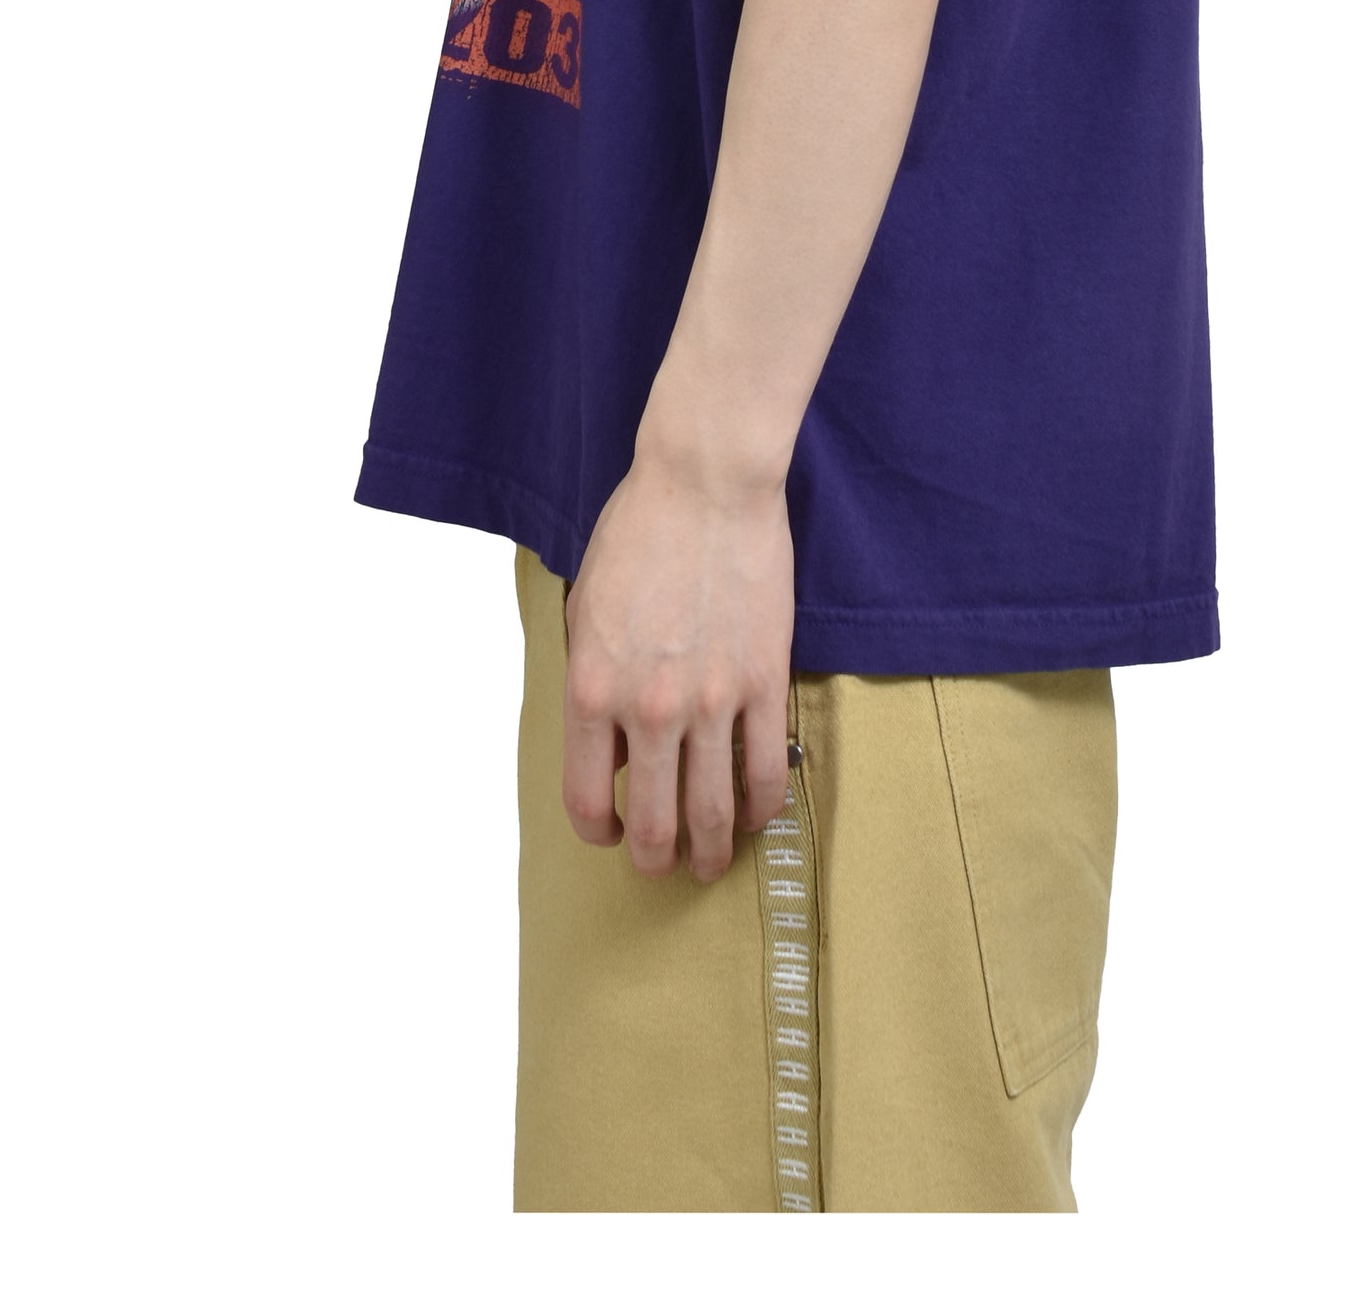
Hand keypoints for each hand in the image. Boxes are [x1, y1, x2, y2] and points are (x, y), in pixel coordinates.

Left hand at [561, 425, 795, 882]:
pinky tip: (755, 814)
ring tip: (711, 860)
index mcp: (592, 692)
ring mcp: (713, 701)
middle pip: (654, 823)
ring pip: (713, 811)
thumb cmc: (636, 535)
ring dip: (711, 850)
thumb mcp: (583, 612)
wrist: (705, 485)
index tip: (609, 834)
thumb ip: (592, 687)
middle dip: (656, 859)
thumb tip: (615, 749)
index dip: (598, 832)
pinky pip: (768, 770)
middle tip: (664, 866)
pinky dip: (761, 806)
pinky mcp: (765, 683)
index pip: (587, 800)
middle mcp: (650, 710)